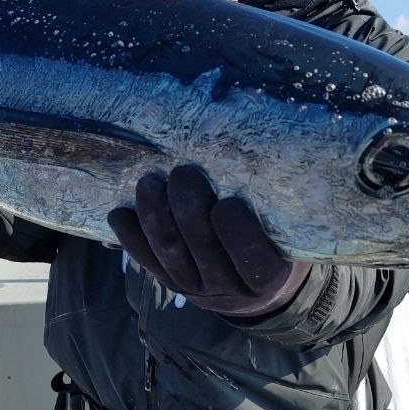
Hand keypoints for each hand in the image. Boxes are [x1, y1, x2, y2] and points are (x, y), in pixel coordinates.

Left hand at [108, 165, 309, 317]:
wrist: (256, 288)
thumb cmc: (276, 241)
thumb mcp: (288, 228)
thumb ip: (275, 190)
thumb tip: (253, 121)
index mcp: (268, 278)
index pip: (253, 259)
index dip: (238, 233)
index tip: (228, 203)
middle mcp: (229, 288)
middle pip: (203, 249)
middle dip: (189, 208)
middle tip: (185, 173)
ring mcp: (194, 288)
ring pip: (169, 252)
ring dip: (155, 215)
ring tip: (150, 183)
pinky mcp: (169, 284)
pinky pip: (145, 261)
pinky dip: (130, 237)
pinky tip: (120, 213)